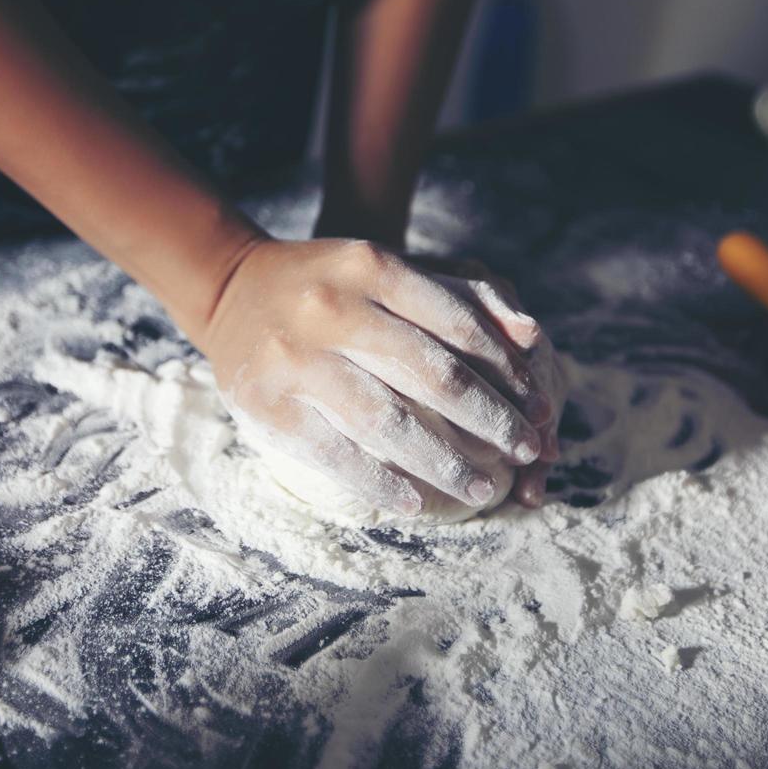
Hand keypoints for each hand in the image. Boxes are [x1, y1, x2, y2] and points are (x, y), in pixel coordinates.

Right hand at [201, 238, 554, 515]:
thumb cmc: (330, 284)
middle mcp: (334, 308)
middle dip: (490, 420)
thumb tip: (532, 336)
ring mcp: (296, 357)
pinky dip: (379, 482)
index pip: (457, 324)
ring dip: (444, 463)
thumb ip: (462, 295)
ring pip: (387, 421)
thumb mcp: (388, 269)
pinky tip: (414, 502)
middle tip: (527, 451)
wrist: (230, 287)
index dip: (506, 370)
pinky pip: (335, 453)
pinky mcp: (268, 402)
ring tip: (481, 490)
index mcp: (372, 266)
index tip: (537, 406)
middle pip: (432, 375)